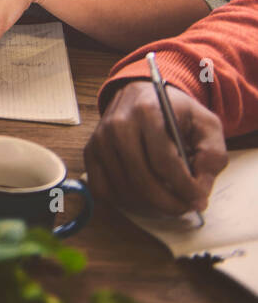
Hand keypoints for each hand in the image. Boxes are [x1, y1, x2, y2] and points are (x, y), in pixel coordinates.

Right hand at [84, 79, 227, 216]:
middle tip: (185, 207)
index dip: (185, 188)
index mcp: (147, 112)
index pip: (164, 162)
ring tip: (168, 201)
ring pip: (123, 189)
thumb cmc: (175, 112)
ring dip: (149, 205)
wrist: (140, 95)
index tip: (199, 200)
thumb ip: (212, 155)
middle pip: (142, 180)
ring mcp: (100, 139)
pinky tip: (142, 196)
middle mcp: (117, 125)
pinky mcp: (90, 151)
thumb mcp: (206, 124)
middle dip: (169, 203)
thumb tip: (199, 189)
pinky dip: (122, 201)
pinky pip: (101, 189)